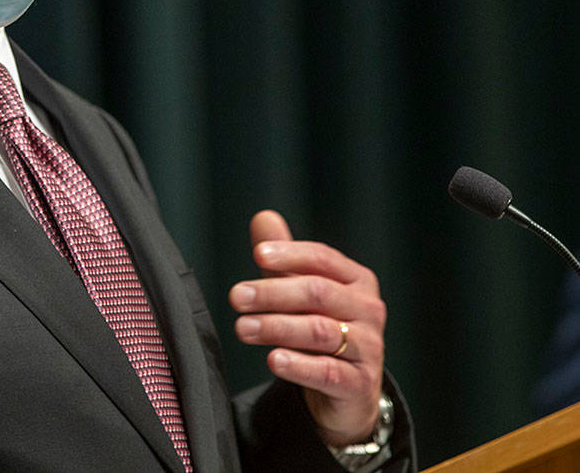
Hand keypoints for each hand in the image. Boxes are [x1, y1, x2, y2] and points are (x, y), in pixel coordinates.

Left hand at [228, 210, 385, 445]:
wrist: (345, 388)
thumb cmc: (319, 327)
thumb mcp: (300, 292)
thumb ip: (282, 261)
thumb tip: (263, 217)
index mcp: (356, 280)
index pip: (322, 258)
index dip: (290, 255)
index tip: (258, 255)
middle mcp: (368, 310)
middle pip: (318, 292)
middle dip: (273, 292)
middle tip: (236, 296)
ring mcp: (369, 348)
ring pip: (320, 331)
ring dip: (277, 327)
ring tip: (243, 327)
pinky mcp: (360, 384)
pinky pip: (329, 372)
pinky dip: (300, 366)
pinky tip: (274, 360)